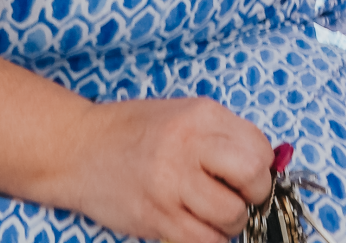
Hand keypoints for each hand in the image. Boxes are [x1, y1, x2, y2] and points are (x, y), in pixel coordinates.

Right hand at [44, 96, 272, 242]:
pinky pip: (204, 242)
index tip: (250, 175)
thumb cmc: (132, 131)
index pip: (260, 147)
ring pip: (232, 216)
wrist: (77, 149)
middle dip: (255, 194)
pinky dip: (210, 240)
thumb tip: (268, 164)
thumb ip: (224, 136)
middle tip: (239, 196)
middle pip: (253, 178)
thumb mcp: (183, 115)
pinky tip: (197, 227)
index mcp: (201, 115)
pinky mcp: (156, 218)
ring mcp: (171, 184)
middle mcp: (188, 146)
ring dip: (231, 222)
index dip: (263, 168)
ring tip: (213, 213)